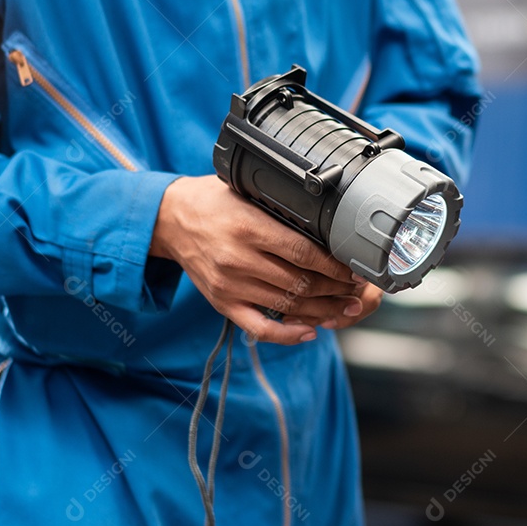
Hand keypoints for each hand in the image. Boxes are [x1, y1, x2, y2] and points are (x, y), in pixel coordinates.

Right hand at [150, 175, 368, 344]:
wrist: (169, 218)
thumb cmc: (213, 201)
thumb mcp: (247, 191)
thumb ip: (281, 207)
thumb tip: (327, 224)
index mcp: (249, 227)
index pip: (303, 253)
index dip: (335, 266)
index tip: (355, 270)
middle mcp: (239, 259)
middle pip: (301, 283)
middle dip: (336, 291)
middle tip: (357, 291)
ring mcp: (231, 285)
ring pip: (288, 306)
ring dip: (322, 311)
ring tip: (346, 309)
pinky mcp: (223, 303)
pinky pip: (260, 327)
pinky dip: (288, 334)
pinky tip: (311, 331)